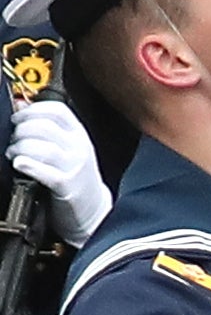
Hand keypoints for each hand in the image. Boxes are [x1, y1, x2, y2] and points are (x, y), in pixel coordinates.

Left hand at [8, 102, 104, 238]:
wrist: (92, 210)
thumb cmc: (74, 177)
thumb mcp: (66, 147)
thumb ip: (46, 126)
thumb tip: (20, 104)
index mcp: (79, 134)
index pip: (57, 111)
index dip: (32, 110)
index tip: (18, 118)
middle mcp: (79, 148)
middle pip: (45, 127)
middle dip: (20, 131)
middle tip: (14, 140)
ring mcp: (75, 168)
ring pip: (42, 148)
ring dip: (19, 148)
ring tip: (13, 154)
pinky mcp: (67, 187)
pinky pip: (46, 172)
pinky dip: (29, 165)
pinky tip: (20, 164)